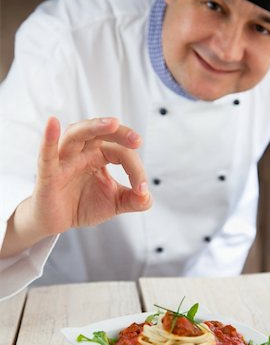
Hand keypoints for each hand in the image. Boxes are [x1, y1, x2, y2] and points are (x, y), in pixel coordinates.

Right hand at [30, 116, 151, 236]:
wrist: (57, 222)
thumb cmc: (82, 205)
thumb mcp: (114, 204)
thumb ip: (134, 200)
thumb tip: (147, 197)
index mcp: (98, 155)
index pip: (121, 152)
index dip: (135, 169)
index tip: (142, 189)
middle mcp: (82, 152)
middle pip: (100, 133)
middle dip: (119, 133)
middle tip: (137, 140)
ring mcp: (64, 160)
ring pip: (76, 134)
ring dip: (93, 126)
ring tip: (112, 123)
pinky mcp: (48, 174)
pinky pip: (47, 154)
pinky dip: (49, 138)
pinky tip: (52, 123)